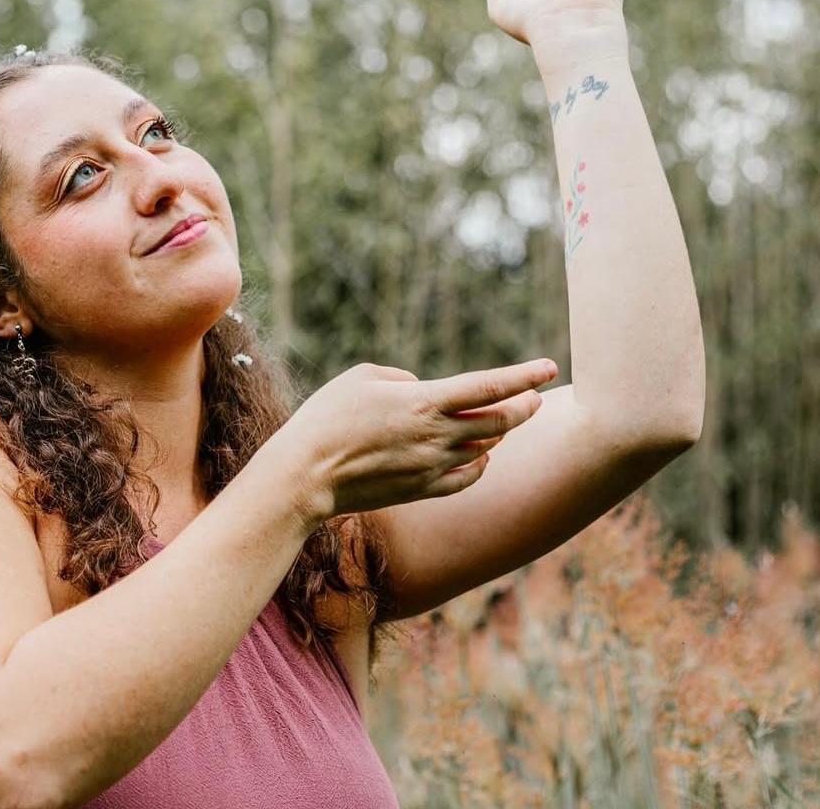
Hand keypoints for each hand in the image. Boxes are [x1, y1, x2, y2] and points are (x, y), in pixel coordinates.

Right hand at [274, 358, 558, 528]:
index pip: (489, 387)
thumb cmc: (327, 417)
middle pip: (499, 421)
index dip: (524, 376)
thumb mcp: (362, 377)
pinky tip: (480, 456)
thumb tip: (423, 389)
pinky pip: (466, 478)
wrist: (306, 474)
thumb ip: (403, 378)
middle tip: (535, 396)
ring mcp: (431, 467)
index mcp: (423, 402)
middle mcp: (436, 436)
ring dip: (499, 433)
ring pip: (484, 448)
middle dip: (523, 406)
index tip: (550, 366)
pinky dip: (479, 464)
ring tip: (503, 421)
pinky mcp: (421, 491)